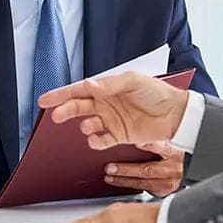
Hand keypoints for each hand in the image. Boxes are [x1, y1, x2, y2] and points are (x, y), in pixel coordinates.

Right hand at [39, 72, 188, 148]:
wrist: (176, 114)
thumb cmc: (158, 93)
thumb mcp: (134, 82)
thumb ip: (110, 85)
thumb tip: (90, 84)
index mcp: (106, 88)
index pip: (79, 90)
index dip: (61, 95)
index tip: (45, 99)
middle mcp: (105, 104)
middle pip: (78, 107)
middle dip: (65, 111)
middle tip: (56, 116)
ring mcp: (111, 120)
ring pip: (87, 125)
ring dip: (84, 126)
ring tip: (89, 126)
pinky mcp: (118, 136)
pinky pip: (100, 140)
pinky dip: (95, 141)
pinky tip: (96, 139)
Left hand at [106, 141, 183, 196]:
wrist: (188, 176)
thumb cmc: (176, 160)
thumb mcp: (171, 148)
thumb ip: (156, 145)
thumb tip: (136, 140)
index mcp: (174, 154)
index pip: (162, 148)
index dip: (149, 146)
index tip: (135, 143)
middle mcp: (170, 170)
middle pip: (147, 170)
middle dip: (126, 170)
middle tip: (110, 168)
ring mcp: (166, 183)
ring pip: (142, 183)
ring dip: (123, 180)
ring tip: (109, 177)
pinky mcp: (162, 192)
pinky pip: (143, 189)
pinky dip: (129, 186)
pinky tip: (118, 183)